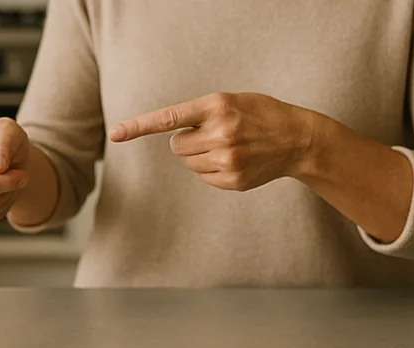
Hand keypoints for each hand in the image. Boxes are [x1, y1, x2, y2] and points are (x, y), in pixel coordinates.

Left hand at [109, 92, 317, 190]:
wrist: (298, 139)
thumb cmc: (259, 114)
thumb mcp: (231, 101)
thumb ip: (200, 113)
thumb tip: (170, 138)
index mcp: (216, 106)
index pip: (169, 118)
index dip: (139, 126)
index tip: (115, 134)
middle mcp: (220, 132)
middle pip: (176, 146)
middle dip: (187, 141)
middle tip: (212, 134)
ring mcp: (228, 158)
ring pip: (188, 162)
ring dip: (199, 155)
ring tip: (228, 146)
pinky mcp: (233, 179)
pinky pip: (203, 177)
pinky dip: (213, 170)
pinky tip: (236, 160)